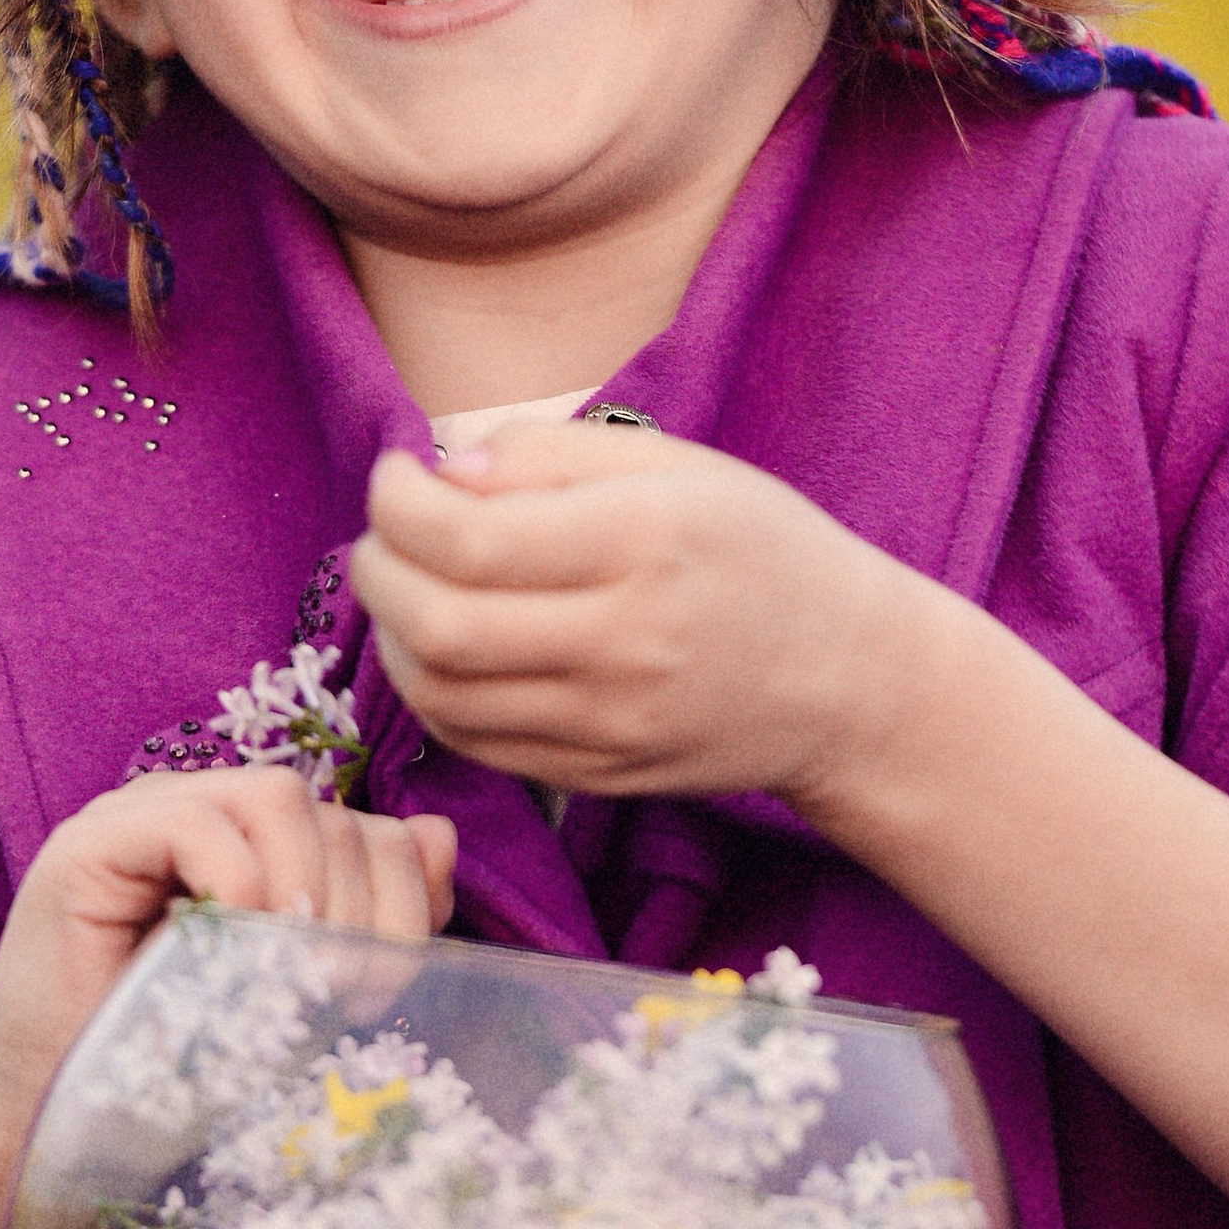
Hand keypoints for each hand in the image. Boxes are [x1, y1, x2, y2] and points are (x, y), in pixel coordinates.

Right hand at [0, 769, 457, 1228]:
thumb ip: (372, 919)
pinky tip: (231, 944)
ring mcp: (137, 821)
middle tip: (333, 997)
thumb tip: (437, 835)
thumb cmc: (178, 1079)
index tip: (375, 994)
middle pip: (331, 811)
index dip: (399, 903)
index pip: (367, 828)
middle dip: (358, 910)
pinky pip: (190, 821)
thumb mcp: (301, 1000)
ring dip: (306, 890)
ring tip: (285, 972)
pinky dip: (235, 880)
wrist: (58, 1137)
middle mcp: (199, 813)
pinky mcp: (85, 848)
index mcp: (254, 844)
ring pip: (275, 796)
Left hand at [351, 421, 895, 803]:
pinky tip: (442, 648)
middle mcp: (627, 641)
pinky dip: (433, 692)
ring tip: (407, 588)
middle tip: (382, 537)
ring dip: (393, 635)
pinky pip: (475, 742)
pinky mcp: (599, 774)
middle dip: (378, 570)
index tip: (395, 475)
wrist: (850, 679)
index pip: (470, 539)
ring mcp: (611, 722)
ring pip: (443, 694)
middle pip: (440, 625)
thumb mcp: (677, 466)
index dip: (398, 504)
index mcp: (646, 541)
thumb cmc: (762, 550)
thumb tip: (441, 473)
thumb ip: (551, 454)